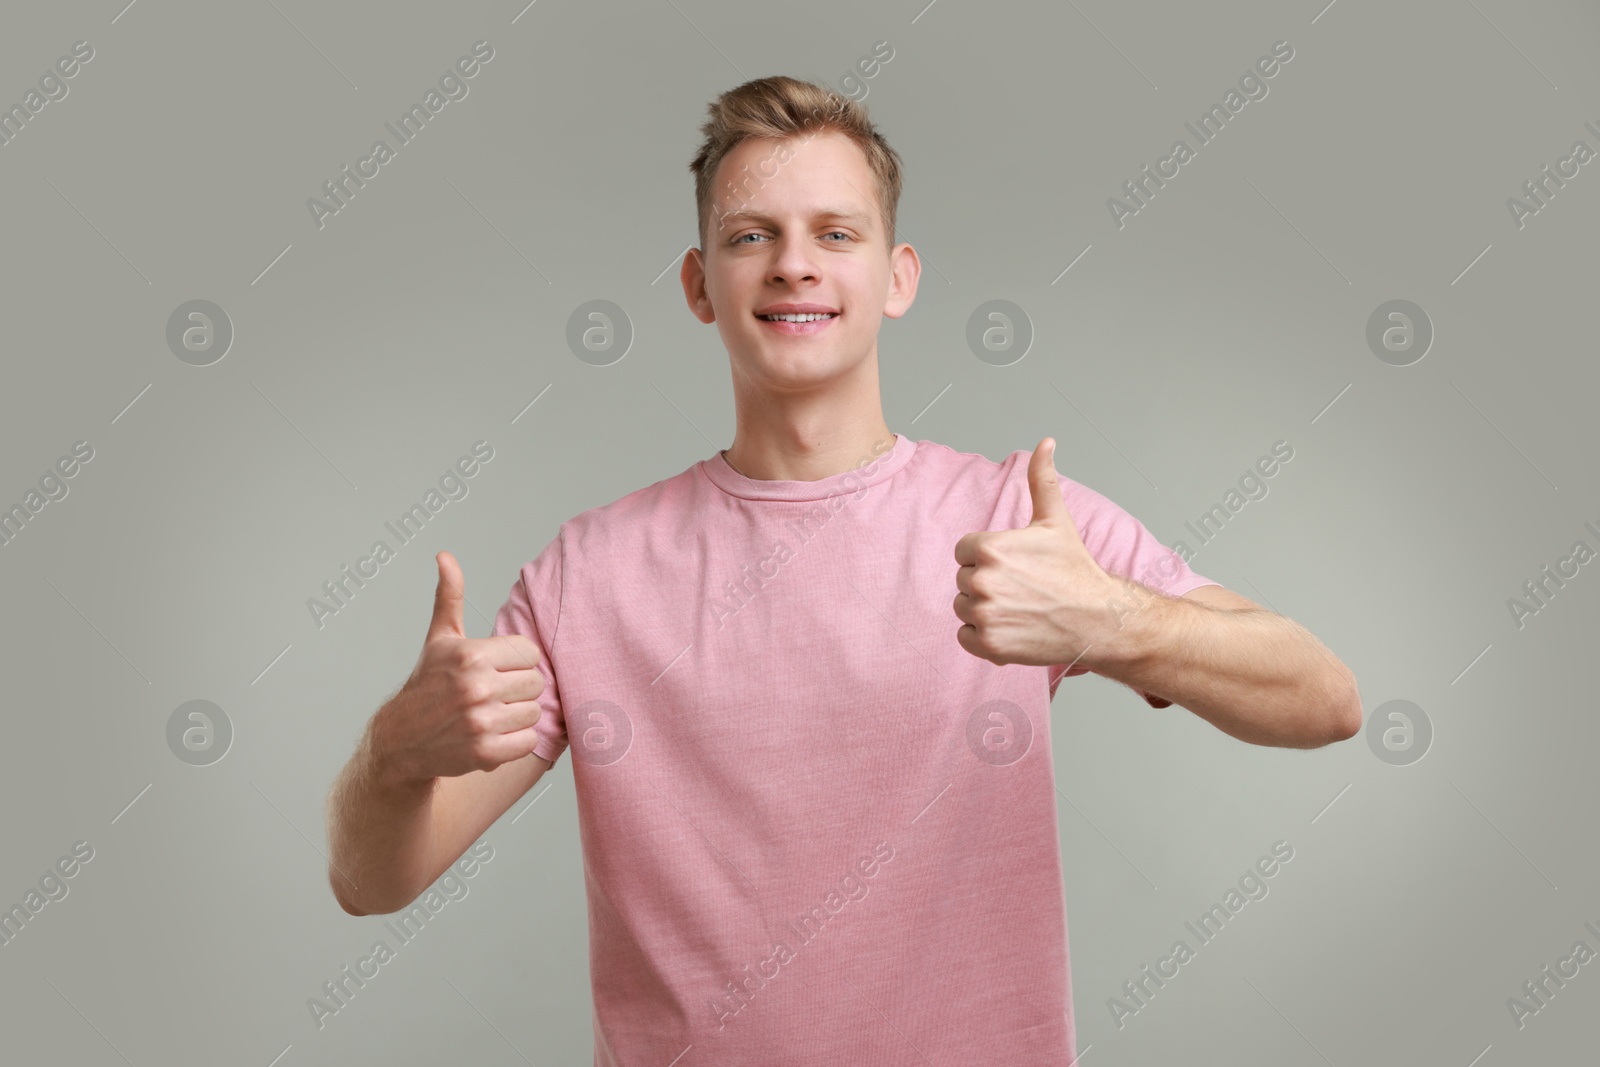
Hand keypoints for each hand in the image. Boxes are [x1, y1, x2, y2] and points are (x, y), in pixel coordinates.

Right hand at [372, 551, 547, 782]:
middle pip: (537, 683)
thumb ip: (450, 596)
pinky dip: (515, 741)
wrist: (400, 741)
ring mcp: (481, 722)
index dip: (516, 661)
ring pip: (535, 712)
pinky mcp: (485, 753)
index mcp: (471, 654)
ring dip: (518, 715)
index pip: (531, 653)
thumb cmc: (427, 684)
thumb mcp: (440, 638)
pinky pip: (528, 741)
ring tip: (492, 714)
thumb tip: (445, 555)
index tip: (496, 669)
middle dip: (519, 688)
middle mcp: (476, 687)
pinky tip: (493, 734)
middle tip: (495, 693)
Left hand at [953, 437, 1121, 666]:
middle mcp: (982, 581)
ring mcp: (985, 615)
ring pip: (963, 607)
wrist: (1098, 618)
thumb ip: (1041, 479)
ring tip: (1019, 607)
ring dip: (984, 610)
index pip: (964, 551)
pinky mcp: (989, 645)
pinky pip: (964, 636)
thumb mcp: (1055, 521)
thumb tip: (1046, 442)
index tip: (1015, 566)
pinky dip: (982, 636)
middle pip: (963, 579)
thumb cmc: (1076, 570)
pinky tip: (1012, 628)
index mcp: (989, 548)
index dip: (987, 558)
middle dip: (987, 583)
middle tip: (1022, 588)